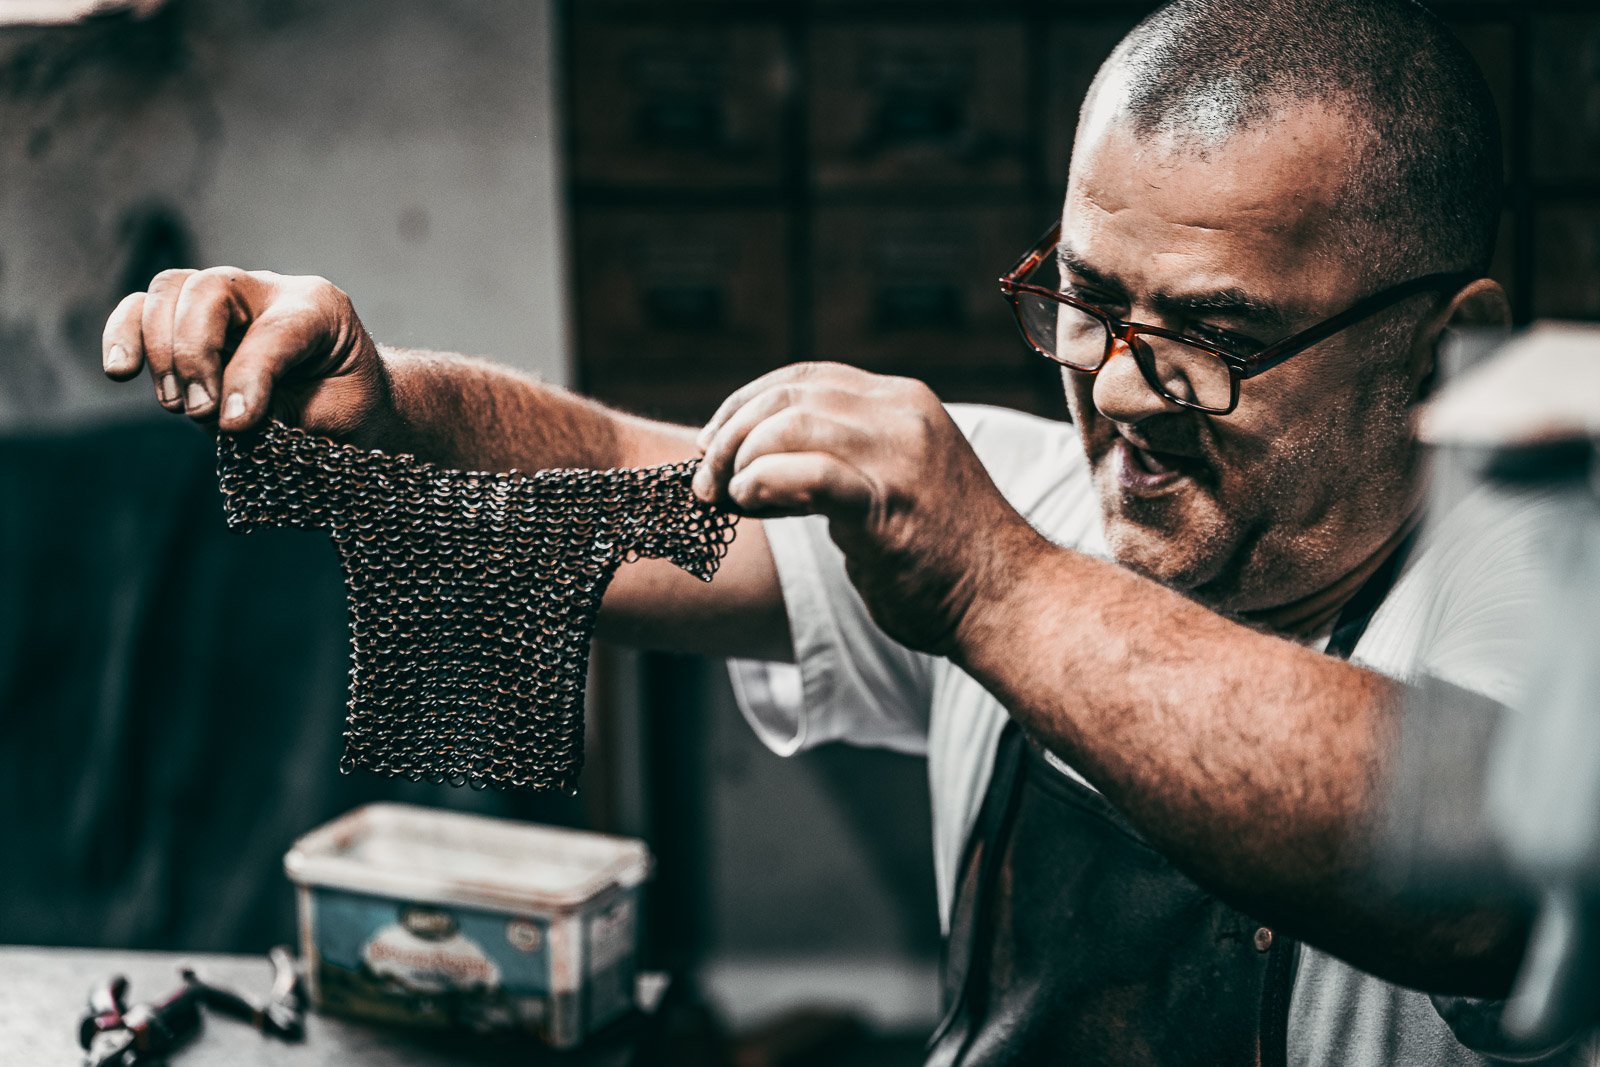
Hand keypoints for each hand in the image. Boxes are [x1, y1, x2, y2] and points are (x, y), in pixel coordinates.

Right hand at [101, 267, 389, 437]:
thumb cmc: (343, 405)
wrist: (347, 399)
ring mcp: (225, 299)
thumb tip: (223, 416)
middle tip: (201, 412)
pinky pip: (142, 308)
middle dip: (194, 355)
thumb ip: (282, 412)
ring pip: (170, 291)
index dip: (250, 377)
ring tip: (179, 405)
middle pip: (209, 291)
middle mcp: (269, 291)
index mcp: (318, 308)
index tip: (235, 425)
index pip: (274, 331)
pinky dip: (124, 334)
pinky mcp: (188, 319)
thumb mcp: (334, 416)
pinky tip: (121, 371)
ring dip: (162, 352)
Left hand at [693, 363, 1043, 655]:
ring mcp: (898, 454)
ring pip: (791, 423)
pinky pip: (807, 474)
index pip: (805, 377)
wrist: (1007, 601)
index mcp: (903, 402)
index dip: (746, 403)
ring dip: (739, 460)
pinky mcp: (888, 502)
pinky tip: (748, 504)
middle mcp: (902, 414)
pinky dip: (762, 483)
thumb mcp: (892, 484)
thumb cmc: (942, 558)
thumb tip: (761, 469)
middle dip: (731, 433)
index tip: (713, 443)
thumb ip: (841, 462)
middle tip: (705, 479)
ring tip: (723, 498)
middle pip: (789, 394)